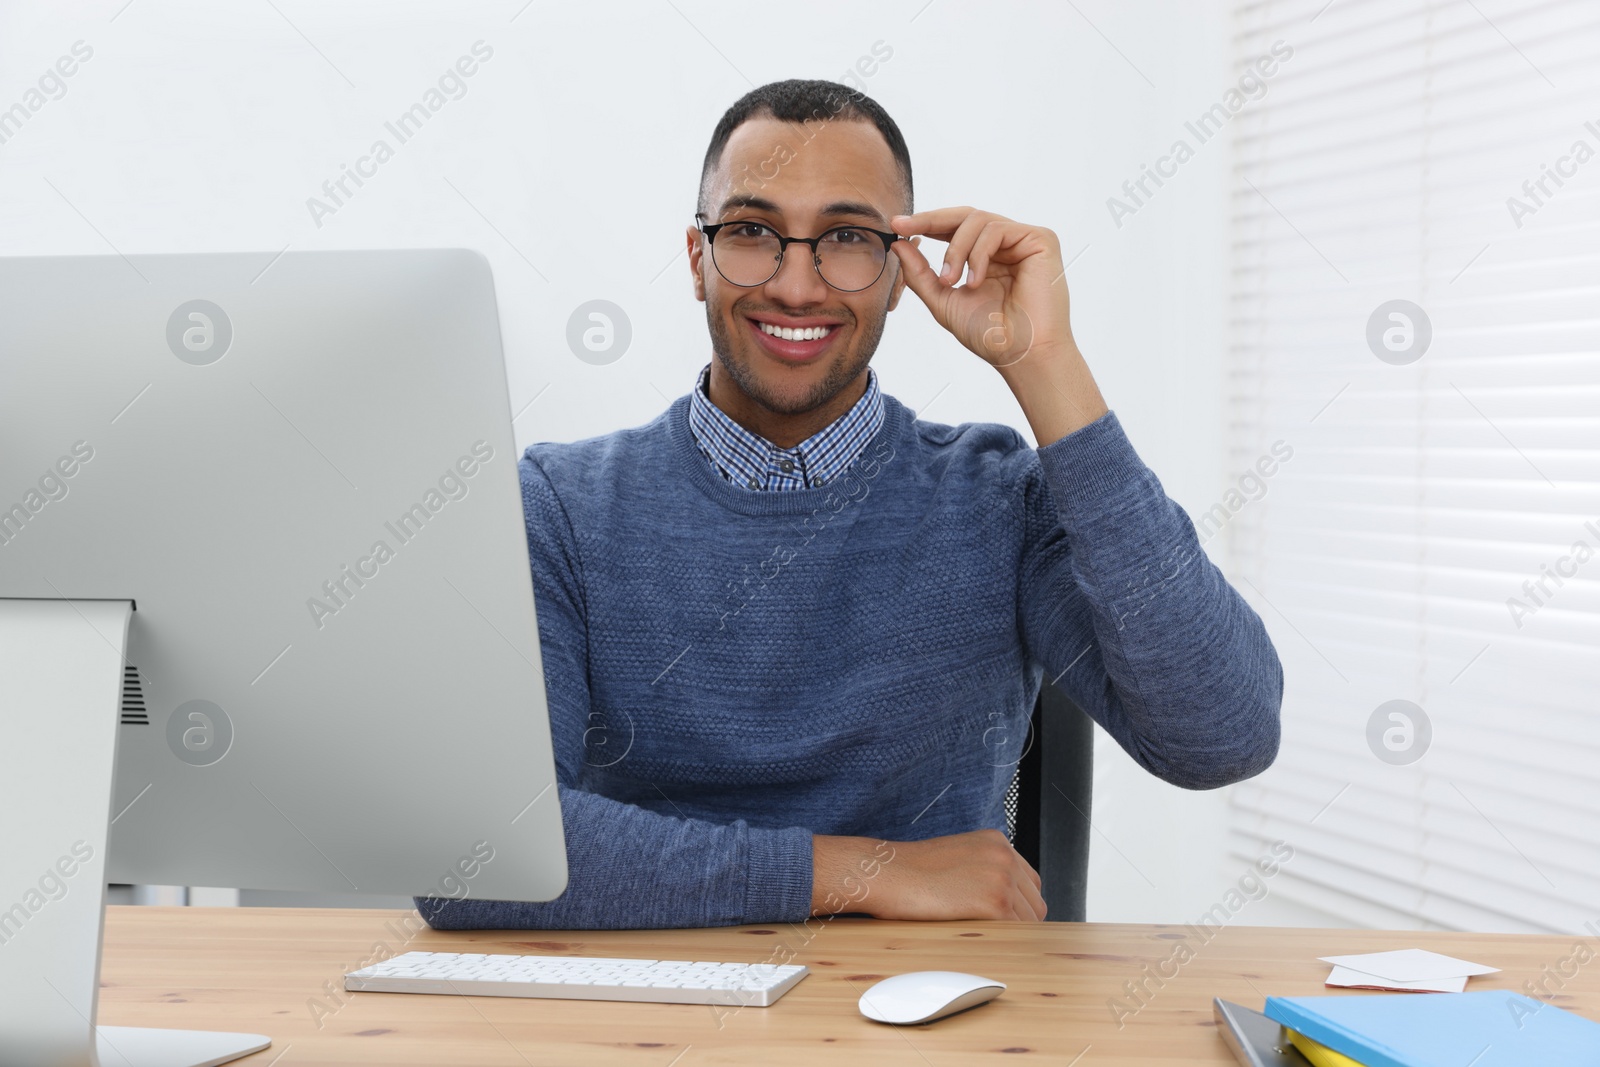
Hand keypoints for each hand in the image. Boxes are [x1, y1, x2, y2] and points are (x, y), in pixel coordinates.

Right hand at [812, 829, 1046, 921]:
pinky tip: (975, 937)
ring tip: (978, 935)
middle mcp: (1005, 856)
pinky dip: (1000, 941)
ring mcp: (1003, 878)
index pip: (1029, 882)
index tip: (1002, 919)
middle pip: (1034, 903)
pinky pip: (1014, 933)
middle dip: (1017, 921)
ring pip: (1029, 921)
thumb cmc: (910, 871)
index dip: (1017, 905)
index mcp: (997, 841)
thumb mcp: (956, 856)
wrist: (887, 874)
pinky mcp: (995, 902)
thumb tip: (1004, 903)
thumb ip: (983, 870)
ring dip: (1008, 933)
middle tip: (990, 933)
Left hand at [889, 207, 1106, 444]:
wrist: (1020, 354)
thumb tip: (898, 244)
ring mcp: (1023, 240)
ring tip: (950, 280)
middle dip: (930, 220)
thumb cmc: (990, 334)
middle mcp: (1006, 245)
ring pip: (977, 220)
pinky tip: (974, 281)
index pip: (954, 229)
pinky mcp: (1040, 239)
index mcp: (985, 257)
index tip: (895, 225)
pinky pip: (997, 229)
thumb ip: (921, 273)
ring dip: (955, 250)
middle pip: (964, 216)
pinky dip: (978, 254)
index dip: (925, 223)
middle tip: (903, 227)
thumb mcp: (943, 300)